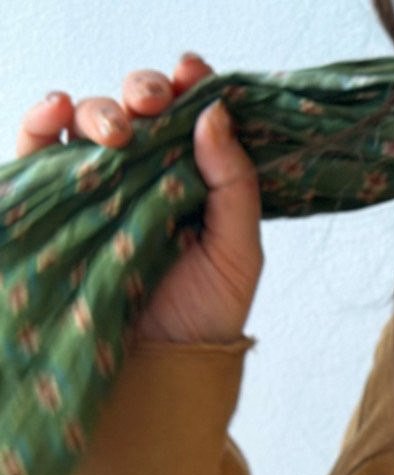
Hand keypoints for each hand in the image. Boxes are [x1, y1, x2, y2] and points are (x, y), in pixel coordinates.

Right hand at [13, 52, 263, 346]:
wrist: (160, 366)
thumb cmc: (206, 314)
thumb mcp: (239, 251)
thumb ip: (235, 186)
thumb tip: (213, 112)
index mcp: (194, 179)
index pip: (189, 118)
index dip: (189, 87)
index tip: (193, 72)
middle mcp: (145, 175)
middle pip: (138, 110)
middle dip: (145, 92)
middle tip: (154, 102)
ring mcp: (98, 185)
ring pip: (90, 122)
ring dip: (102, 109)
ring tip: (118, 131)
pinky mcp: (55, 201)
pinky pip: (37, 148)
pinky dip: (41, 119)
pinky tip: (57, 111)